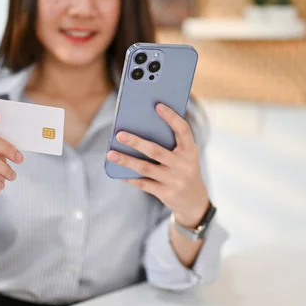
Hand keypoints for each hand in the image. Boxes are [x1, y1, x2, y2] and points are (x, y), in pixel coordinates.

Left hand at [106, 103, 208, 227]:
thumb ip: (171, 143)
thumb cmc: (184, 169)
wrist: (194, 200)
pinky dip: (130, 178)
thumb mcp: (186, 155)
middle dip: (136, 142)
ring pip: (145, 168)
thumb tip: (140, 127)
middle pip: (156, 151)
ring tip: (110, 154)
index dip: (171, 117)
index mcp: (191, 150)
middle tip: (119, 134)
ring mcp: (175, 180)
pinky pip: (143, 184)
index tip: (158, 105)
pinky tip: (117, 172)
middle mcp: (184, 165)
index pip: (183, 130)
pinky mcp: (166, 194)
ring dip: (126, 161)